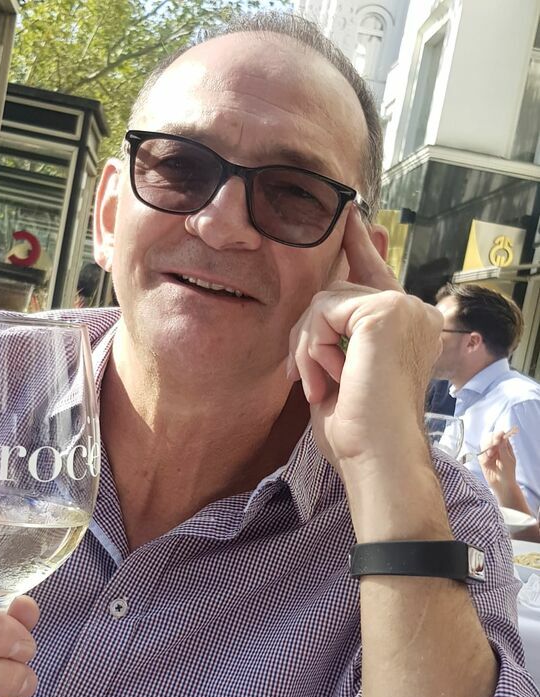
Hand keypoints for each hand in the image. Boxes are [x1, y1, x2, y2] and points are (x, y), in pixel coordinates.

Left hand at [288, 206, 442, 474]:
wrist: (377, 457)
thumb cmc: (358, 432)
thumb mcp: (339, 374)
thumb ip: (333, 336)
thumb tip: (316, 307)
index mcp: (404, 325)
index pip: (376, 274)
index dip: (360, 245)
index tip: (351, 216)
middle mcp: (411, 310)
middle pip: (334, 292)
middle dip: (307, 336)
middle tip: (307, 380)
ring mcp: (403, 306)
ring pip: (324, 301)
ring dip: (307, 348)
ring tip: (322, 385)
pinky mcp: (387, 309)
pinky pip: (323, 311)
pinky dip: (313, 347)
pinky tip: (329, 376)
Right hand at [478, 430, 516, 489]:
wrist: (502, 485)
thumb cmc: (508, 473)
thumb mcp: (508, 459)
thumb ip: (503, 448)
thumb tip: (501, 436)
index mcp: (505, 446)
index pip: (500, 435)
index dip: (497, 435)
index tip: (497, 438)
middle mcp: (497, 448)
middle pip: (490, 437)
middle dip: (490, 442)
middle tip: (493, 448)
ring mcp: (489, 453)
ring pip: (484, 444)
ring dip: (486, 449)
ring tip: (490, 456)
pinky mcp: (483, 459)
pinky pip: (480, 453)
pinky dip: (483, 456)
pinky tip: (487, 462)